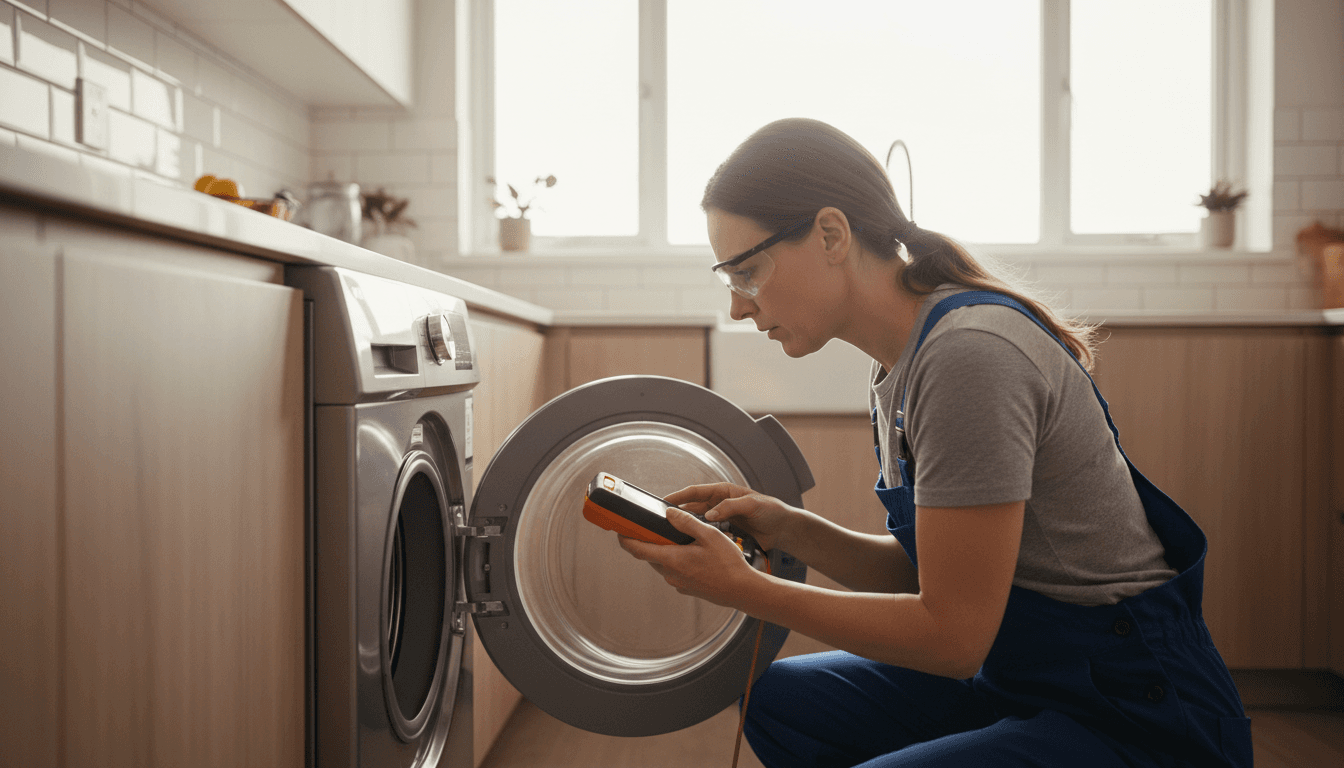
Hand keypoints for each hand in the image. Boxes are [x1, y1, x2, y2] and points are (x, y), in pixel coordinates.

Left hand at [617, 507, 763, 608]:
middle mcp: (671, 574)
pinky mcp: (687, 589)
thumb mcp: (709, 535)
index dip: (625, 541)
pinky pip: (675, 573)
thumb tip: (669, 513)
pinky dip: (677, 562)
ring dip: (664, 553)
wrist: (742, 590)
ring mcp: (678, 583)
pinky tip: (694, 556)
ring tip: (679, 540)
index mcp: (672, 559)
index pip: (638, 550)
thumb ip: (686, 522)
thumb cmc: (728, 564)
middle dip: (648, 543)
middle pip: (650, 556)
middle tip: (652, 529)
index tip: (619, 533)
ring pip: (663, 565)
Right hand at [663, 482, 799, 552]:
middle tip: (662, 523)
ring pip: (698, 524)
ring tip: (674, 537)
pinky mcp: (726, 533)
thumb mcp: (752, 505)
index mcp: (723, 492)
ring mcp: (722, 520)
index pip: (695, 492)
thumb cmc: (772, 510)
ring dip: (688, 529)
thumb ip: (731, 507)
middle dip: (677, 514)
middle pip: (692, 508)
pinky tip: (693, 548)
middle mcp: (719, 505)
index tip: (664, 502)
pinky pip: (709, 536)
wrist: (784, 529)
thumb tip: (710, 513)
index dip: (679, 496)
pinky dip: (701, 540)